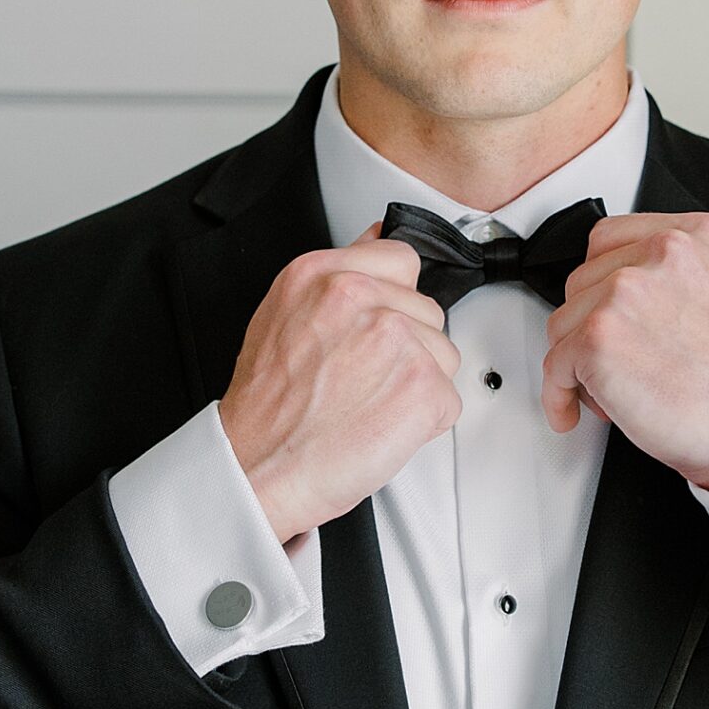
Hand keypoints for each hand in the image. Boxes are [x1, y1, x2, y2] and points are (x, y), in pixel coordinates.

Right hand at [219, 221, 458, 543]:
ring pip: (443, 354)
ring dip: (417, 383)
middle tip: (362, 379)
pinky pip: (449, 399)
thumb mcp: (281, 316)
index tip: (380, 327)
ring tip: (368, 403)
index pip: (401, 259)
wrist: (259, 468)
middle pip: (427, 311)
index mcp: (323, 275)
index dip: (395, 300)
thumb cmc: (267, 408)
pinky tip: (381, 425)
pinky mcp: (422, 385)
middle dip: (407, 347)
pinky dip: (424, 422)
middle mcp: (360, 299)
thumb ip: (337, 276)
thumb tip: (376, 240)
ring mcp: (396, 339)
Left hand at [541, 212, 708, 511]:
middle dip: (590, 327)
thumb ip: (677, 275)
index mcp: (697, 236)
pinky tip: (575, 408)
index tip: (603, 311)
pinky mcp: (601, 337)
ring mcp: (627, 291)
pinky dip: (558, 394)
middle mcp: (662, 253)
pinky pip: (555, 363)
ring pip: (564, 322)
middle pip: (582, 282)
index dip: (601, 285)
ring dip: (576, 362)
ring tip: (607, 391)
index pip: (610, 240)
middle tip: (614, 363)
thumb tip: (625, 291)